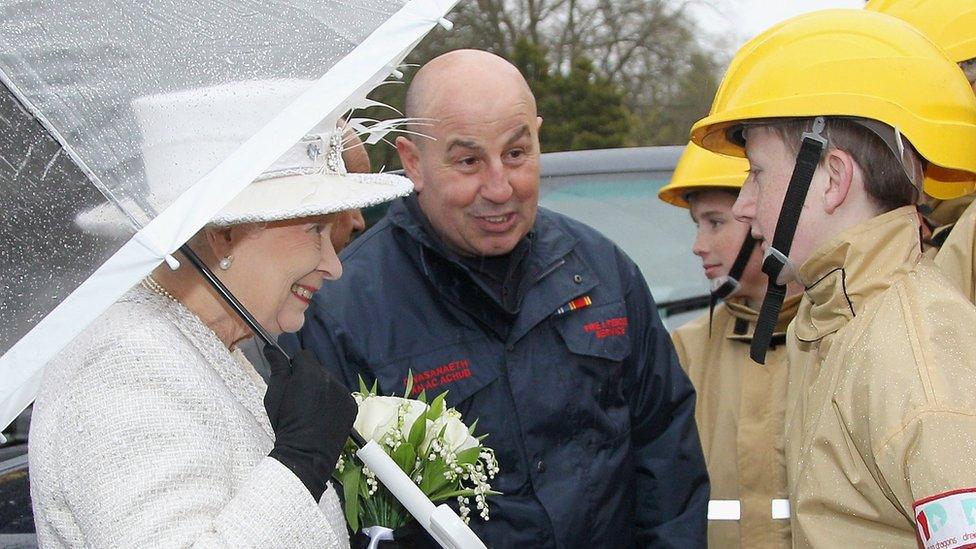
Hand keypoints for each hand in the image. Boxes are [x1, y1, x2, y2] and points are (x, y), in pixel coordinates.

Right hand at [263, 346, 356, 500]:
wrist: (305, 455)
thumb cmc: (285, 424)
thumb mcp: (274, 395)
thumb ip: (277, 368)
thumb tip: (271, 347)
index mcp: (310, 373)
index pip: (303, 356)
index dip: (295, 366)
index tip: (290, 382)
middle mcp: (331, 379)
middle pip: (318, 369)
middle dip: (308, 378)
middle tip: (299, 399)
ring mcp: (344, 393)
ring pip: (330, 382)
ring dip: (321, 390)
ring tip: (311, 410)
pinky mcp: (352, 406)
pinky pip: (341, 396)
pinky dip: (333, 402)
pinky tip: (323, 416)